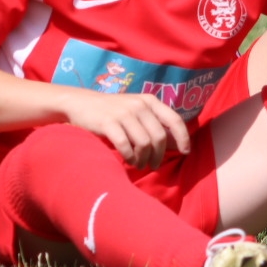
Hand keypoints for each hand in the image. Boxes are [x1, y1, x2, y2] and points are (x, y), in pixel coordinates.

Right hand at [63, 92, 189, 168]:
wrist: (81, 103)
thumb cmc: (113, 111)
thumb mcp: (136, 110)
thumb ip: (154, 123)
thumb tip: (175, 144)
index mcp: (149, 101)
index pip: (174, 119)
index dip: (183, 138)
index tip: (185, 152)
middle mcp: (139, 105)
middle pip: (159, 137)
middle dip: (159, 155)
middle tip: (153, 165)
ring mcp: (123, 113)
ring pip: (144, 144)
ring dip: (143, 159)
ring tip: (139, 164)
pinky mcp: (108, 122)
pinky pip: (125, 146)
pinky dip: (129, 157)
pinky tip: (127, 160)